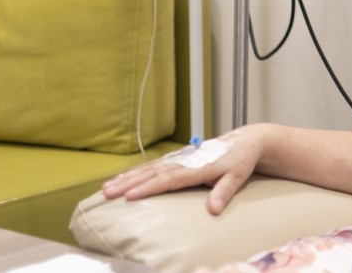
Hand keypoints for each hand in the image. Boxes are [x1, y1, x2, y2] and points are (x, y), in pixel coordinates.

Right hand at [101, 128, 262, 214]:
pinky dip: (136, 172)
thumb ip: (224, 191)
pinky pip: (153, 165)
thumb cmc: (240, 161)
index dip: (149, 187)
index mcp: (199, 166)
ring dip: (128, 177)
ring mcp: (180, 158)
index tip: (130, 195)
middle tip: (108, 192)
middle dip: (129, 182)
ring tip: (107, 187)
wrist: (244, 141)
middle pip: (153, 172)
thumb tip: (214, 209)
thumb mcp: (237, 176)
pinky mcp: (178, 158)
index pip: (170, 179)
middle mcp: (185, 160)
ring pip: (149, 168)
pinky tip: (122, 178)